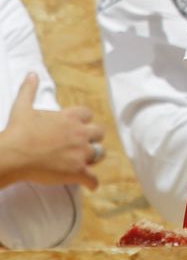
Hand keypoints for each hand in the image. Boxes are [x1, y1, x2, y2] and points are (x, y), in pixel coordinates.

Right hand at [0, 75, 102, 189]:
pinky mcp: (77, 171)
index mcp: (70, 117)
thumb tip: (31, 74)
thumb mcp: (23, 107)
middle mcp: (80, 133)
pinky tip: (91, 185)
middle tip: (83, 145)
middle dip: (92, 138)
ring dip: (94, 157)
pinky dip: (92, 182)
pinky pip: (93, 179)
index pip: (88, 114)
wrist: (13, 155)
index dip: (83, 121)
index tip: (78, 126)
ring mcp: (80, 153)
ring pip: (100, 153)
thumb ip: (29, 90)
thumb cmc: (18, 131)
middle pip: (99, 133)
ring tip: (87, 162)